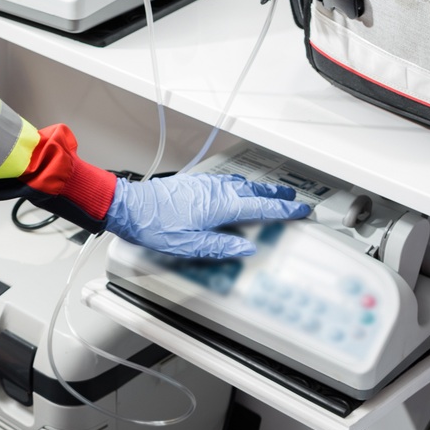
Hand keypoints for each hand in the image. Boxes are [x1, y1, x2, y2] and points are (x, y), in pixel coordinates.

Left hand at [104, 173, 311, 259]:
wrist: (129, 207)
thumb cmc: (153, 227)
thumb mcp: (188, 246)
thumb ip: (220, 246)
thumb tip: (246, 247)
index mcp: (219, 206)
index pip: (260, 208)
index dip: (283, 210)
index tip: (300, 211)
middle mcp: (215, 191)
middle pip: (255, 192)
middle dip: (276, 196)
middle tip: (293, 199)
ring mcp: (205, 185)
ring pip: (241, 185)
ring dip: (260, 190)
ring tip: (272, 194)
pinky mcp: (195, 184)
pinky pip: (227, 182)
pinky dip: (242, 186)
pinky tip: (239, 189)